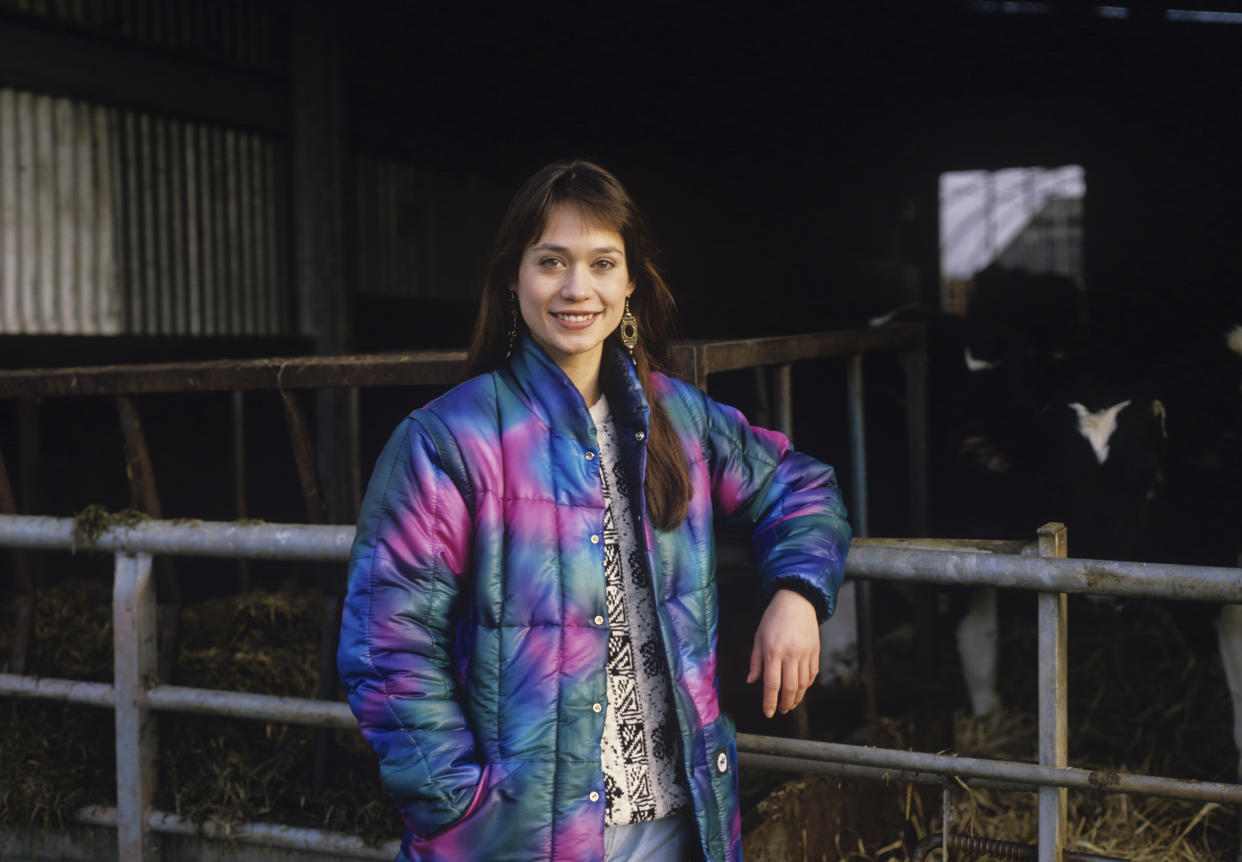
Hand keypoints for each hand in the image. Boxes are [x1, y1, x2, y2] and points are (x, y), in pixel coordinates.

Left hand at [746, 588, 819, 717]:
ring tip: (790, 704)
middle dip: (785, 704)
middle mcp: (791, 654)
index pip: (772, 684)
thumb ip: (755, 661)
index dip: (770, 702)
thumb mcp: (758, 637)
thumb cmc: (773, 619)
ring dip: (797, 698)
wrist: (796, 601)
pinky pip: (812, 674)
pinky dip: (806, 686)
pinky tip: (800, 689)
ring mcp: (805, 653)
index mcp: (773, 651)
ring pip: (803, 684)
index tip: (768, 713)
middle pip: (790, 688)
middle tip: (781, 711)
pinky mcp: (815, 651)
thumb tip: (751, 681)